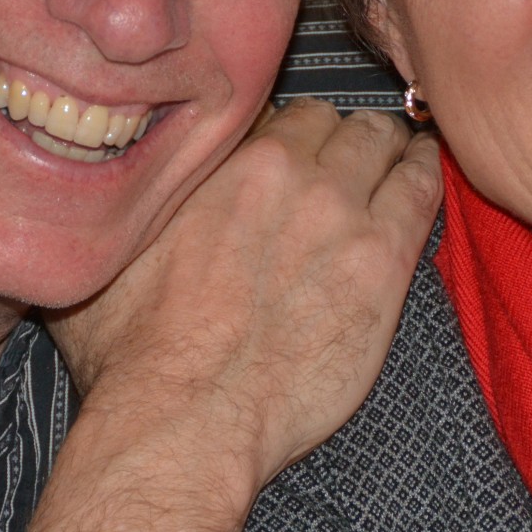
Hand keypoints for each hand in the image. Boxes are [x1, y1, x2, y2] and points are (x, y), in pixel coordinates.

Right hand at [5, 101, 441, 531]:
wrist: (185, 417)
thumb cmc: (133, 353)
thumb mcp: (108, 258)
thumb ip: (132, 209)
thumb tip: (111, 189)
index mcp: (222, 162)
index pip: (270, 113)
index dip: (280, 134)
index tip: (285, 152)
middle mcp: (286, 170)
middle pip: (329, 120)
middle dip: (334, 134)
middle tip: (339, 157)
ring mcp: (341, 212)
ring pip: (379, 141)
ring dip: (383, 146)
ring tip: (391, 154)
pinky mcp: (383, 262)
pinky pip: (421, 189)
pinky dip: (423, 171)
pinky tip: (423, 169)